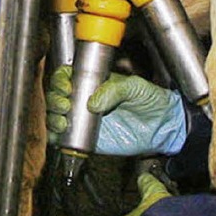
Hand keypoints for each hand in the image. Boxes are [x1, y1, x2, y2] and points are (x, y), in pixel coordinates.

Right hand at [45, 67, 186, 156]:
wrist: (161, 124)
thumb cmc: (150, 100)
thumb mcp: (135, 87)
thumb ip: (115, 90)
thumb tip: (93, 102)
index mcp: (95, 82)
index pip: (68, 76)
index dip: (61, 79)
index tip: (66, 86)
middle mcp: (85, 99)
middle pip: (57, 96)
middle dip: (55, 99)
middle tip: (66, 103)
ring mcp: (85, 119)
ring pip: (56, 116)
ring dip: (53, 117)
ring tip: (65, 120)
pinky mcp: (87, 139)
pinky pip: (64, 139)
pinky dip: (57, 137)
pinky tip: (62, 134)